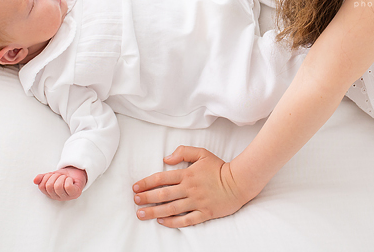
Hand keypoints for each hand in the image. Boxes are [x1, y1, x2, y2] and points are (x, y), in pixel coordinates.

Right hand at [34, 166, 86, 200]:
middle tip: (60, 176)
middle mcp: (57, 197)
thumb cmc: (64, 176)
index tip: (52, 175)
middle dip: (55, 176)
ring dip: (62, 177)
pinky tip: (70, 180)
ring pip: (58, 186)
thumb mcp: (51, 175)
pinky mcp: (75, 194)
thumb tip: (35, 180)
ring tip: (65, 178)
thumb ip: (42, 178)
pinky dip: (68, 180)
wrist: (77, 172)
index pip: (42, 186)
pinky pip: (68, 187)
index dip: (46, 177)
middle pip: (49, 186)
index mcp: (50, 193)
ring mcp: (67, 197)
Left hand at [132, 146, 255, 227]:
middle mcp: (190, 188)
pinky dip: (172, 222)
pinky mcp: (204, 213)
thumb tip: (166, 158)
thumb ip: (184, 152)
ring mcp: (197, 202)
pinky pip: (185, 220)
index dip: (146, 183)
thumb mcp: (202, 153)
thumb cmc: (219, 167)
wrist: (239, 181)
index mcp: (187, 174)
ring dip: (154, 212)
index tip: (135, 187)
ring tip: (141, 214)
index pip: (161, 178)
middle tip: (134, 201)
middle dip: (146, 198)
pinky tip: (162, 221)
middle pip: (163, 194)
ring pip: (171, 208)